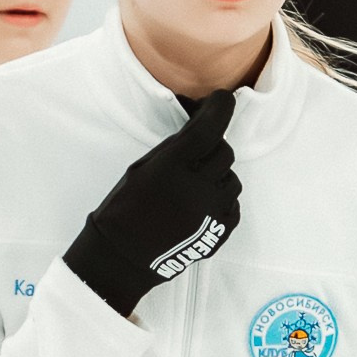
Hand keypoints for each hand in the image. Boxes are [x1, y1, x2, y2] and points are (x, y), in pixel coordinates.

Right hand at [63, 90, 242, 316]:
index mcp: (172, 168)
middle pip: (224, 152)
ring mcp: (212, 212)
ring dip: (218, 175)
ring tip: (196, 185)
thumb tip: (197, 126)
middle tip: (196, 154)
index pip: (208, 128)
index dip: (219, 108)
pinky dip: (221, 199)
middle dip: (213, 147)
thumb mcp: (141, 170)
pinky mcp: (219, 232)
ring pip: (232, 179)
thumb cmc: (124, 210)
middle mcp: (197, 188)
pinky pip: (234, 205)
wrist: (122, 257)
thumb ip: (173, 150)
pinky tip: (202, 204)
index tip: (222, 99)